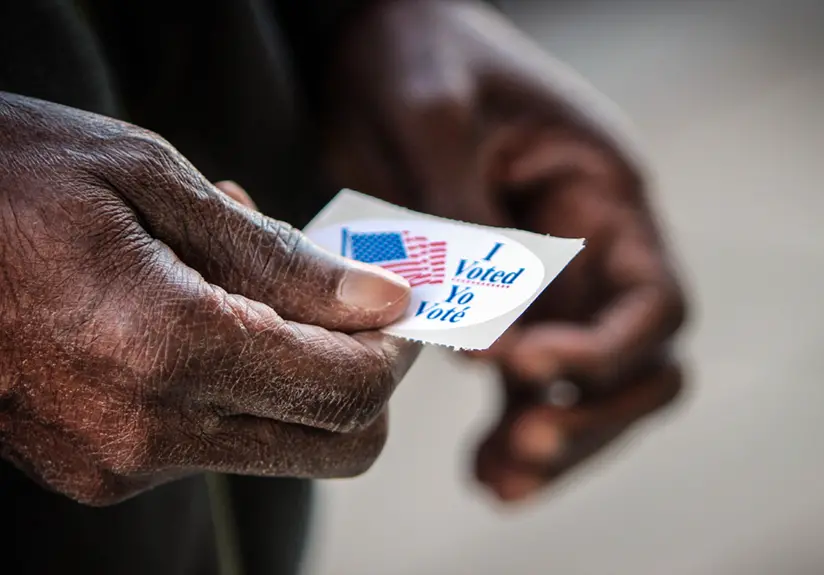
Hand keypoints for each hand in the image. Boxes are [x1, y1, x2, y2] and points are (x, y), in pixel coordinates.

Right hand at [0, 93, 418, 504]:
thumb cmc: (7, 179)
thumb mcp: (152, 179)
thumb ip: (280, 258)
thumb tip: (381, 304)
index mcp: (165, 348)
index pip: (346, 390)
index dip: (396, 352)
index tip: (402, 307)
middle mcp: (145, 430)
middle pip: (333, 446)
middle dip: (366, 379)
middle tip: (355, 305)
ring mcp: (117, 461)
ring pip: (279, 445)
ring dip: (297, 371)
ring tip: (246, 279)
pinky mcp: (96, 468)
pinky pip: (213, 441)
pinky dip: (239, 383)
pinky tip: (203, 309)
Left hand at [322, 0, 686, 501]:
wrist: (373, 37)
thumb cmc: (416, 56)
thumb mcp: (435, 121)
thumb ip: (464, 227)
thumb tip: (482, 341)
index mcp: (603, 195)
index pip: (651, 301)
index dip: (602, 352)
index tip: (520, 366)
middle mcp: (593, 246)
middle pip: (638, 363)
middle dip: (591, 415)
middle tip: (523, 446)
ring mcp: (553, 279)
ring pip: (585, 386)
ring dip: (554, 441)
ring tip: (497, 482)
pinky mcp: (504, 300)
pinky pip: (528, 378)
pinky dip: (513, 426)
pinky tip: (484, 468)